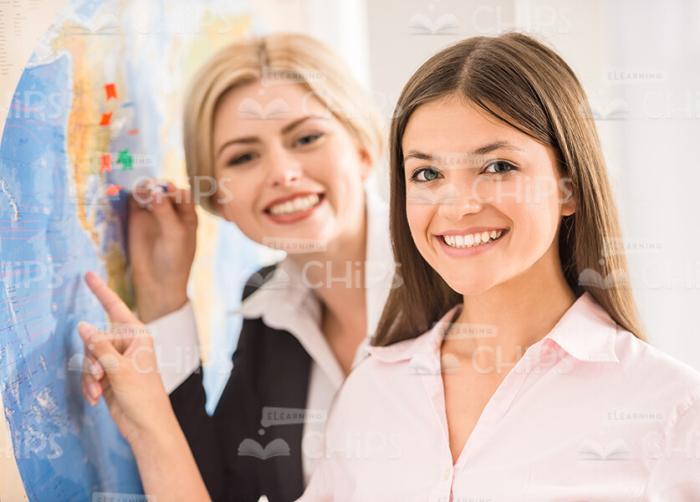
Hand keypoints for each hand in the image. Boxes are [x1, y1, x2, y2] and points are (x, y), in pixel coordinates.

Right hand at [79, 271, 173, 444]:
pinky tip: (97, 399)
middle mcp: (127, 344)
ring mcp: (117, 359)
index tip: (87, 274)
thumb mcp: (118, 369)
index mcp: (137, 335)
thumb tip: (82, 325)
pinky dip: (90, 385)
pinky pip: (90, 373)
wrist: (146, 424)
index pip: (115, 308)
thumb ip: (99, 346)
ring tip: (99, 390)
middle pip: (94, 339)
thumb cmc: (142, 395)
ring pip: (89, 358)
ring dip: (90, 376)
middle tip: (101, 376)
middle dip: (92, 360)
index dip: (101, 291)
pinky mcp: (109, 374)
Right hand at [129, 179, 197, 321]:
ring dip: (144, 187)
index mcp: (187, 214)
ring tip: (140, 192)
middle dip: (158, 185)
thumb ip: (166, 212)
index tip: (168, 190)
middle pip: (164, 189)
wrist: (157, 281)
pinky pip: (134, 200)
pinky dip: (132, 195)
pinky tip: (130, 195)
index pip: (182, 192)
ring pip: (148, 192)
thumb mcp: (175, 235)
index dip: (174, 189)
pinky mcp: (137, 218)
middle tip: (150, 188)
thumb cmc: (174, 259)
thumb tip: (156, 192)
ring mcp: (153, 213)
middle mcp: (171, 210)